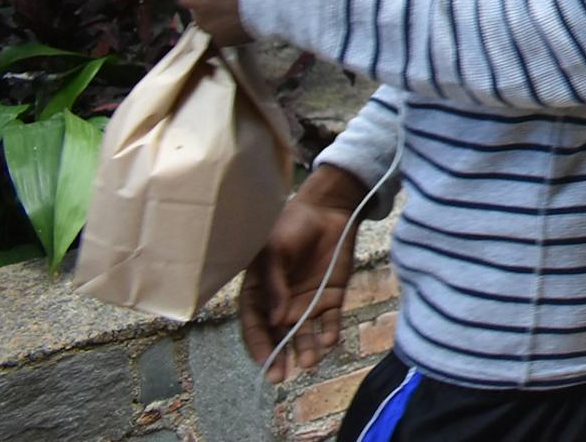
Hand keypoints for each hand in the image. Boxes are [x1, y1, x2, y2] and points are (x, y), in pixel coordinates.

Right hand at [240, 166, 367, 381]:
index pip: (254, 325)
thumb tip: (276, 319)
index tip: (265, 362)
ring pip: (305, 333)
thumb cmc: (290, 226)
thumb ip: (273, 283)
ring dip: (307, 349)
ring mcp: (306, 303)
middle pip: (278, 336)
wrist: (327, 209)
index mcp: (258, 293)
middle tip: (281, 376)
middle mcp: (280, 304)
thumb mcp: (273, 250)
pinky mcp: (331, 297)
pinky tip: (331, 341)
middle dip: (280, 356)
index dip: (258, 345)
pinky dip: (331, 332)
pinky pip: (330, 321)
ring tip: (311, 361)